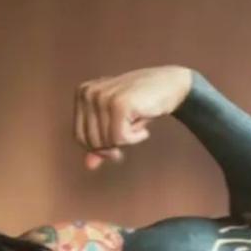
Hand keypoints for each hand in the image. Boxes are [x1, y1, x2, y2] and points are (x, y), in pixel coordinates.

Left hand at [74, 65, 192, 170]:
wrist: (170, 85)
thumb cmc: (140, 105)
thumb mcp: (115, 124)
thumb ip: (100, 143)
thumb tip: (89, 165)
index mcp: (83, 93)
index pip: (79, 135)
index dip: (97, 148)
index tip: (115, 147)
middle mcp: (88, 93)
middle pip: (91, 141)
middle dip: (112, 145)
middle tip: (130, 133)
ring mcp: (102, 96)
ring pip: (105, 141)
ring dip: (126, 140)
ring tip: (136, 123)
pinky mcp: (119, 104)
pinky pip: (120, 138)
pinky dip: (134, 138)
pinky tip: (143, 129)